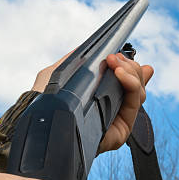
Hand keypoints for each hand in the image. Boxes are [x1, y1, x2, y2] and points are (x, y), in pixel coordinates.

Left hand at [31, 51, 153, 153]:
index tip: (120, 53)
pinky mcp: (122, 130)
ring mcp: (118, 120)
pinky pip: (134, 104)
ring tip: (115, 62)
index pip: (124, 80)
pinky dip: (132, 84)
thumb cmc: (44, 100)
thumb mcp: (61, 72)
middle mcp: (111, 109)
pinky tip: (120, 73)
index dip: (129, 66)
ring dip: (131, 71)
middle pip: (135, 84)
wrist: (40, 121)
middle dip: (130, 65)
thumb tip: (97, 48)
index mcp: (99, 97)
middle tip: (115, 57)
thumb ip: (80, 60)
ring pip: (138, 92)